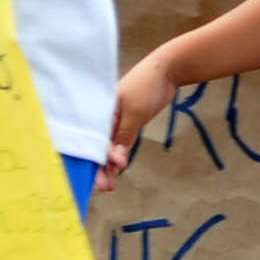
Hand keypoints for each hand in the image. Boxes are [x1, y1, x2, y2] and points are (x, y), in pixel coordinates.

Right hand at [103, 55, 176, 178]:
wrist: (167, 70)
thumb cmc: (146, 85)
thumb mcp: (134, 112)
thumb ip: (124, 136)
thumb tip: (116, 161)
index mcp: (98, 113)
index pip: (92, 140)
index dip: (94, 160)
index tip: (98, 178)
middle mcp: (103, 118)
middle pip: (98, 147)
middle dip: (100, 167)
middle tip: (105, 188)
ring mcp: (116, 121)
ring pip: (109, 147)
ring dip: (110, 165)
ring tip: (110, 186)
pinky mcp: (128, 123)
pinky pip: (120, 142)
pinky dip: (119, 155)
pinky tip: (117, 170)